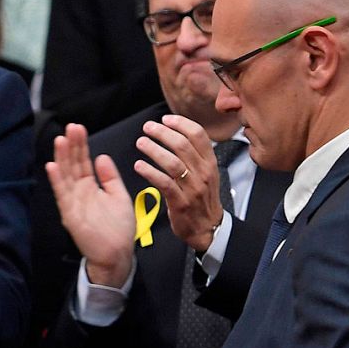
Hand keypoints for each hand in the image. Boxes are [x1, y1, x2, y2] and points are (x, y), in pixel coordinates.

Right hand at [45, 123, 134, 286]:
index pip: (83, 162)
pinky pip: (62, 195)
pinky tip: (53, 166)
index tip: (78, 128)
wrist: (117, 254)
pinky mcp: (71, 215)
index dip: (81, 145)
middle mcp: (79, 193)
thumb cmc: (118, 229)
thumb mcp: (119, 196)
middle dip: (71, 146)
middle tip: (70, 127)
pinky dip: (57, 181)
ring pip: (65, 176)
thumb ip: (110, 177)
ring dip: (62, 158)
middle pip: (72, 165)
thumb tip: (102, 157)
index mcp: (90, 187)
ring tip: (60, 141)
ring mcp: (73, 203)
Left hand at [133, 115, 225, 253]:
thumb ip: (195, 155)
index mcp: (210, 162)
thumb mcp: (206, 173)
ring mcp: (193, 188)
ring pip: (173, 162)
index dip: (180, 123)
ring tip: (141, 143)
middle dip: (163, 133)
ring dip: (154, 150)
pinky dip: (150, 172)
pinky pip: (164, 183)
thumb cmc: (201, 199)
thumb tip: (177, 133)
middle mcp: (203, 172)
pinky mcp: (181, 202)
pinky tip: (139, 166)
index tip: (165, 119)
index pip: (198, 135)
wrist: (207, 228)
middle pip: (183, 145)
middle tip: (147, 128)